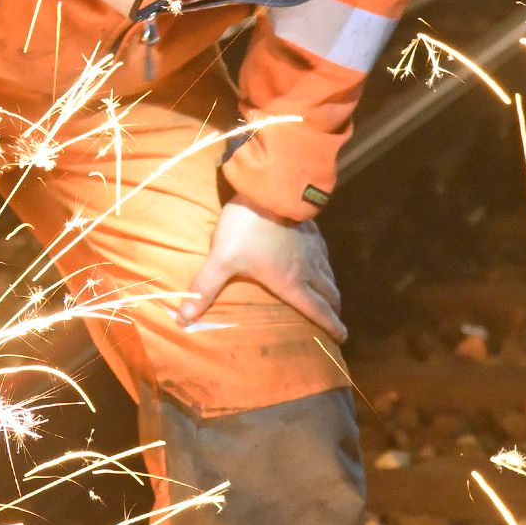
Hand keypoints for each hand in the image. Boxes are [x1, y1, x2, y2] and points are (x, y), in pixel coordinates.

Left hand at [184, 199, 345, 339]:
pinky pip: (324, 254)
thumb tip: (182, 319)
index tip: (343, 338)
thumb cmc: (247, 227)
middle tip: (334, 320)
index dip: (332, 327)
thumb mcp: (221, 258)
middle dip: (333, 310)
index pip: (318, 311)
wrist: (269, 187)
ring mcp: (313, 248)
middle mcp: (308, 269)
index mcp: (291, 282)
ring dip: (331, 289)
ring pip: (329, 274)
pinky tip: (319, 262)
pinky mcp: (312, 230)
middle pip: (329, 294)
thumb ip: (204, 289)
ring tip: (328, 296)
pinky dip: (325, 266)